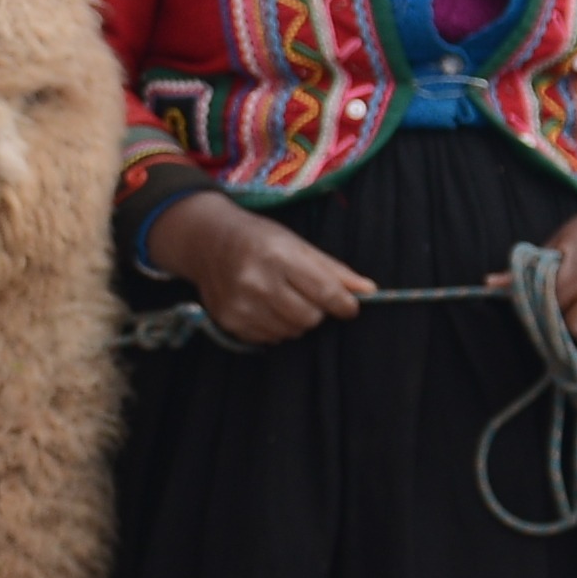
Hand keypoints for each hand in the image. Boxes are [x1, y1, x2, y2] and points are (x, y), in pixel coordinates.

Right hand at [143, 192, 371, 347]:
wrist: (206, 242)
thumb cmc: (259, 239)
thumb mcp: (298, 244)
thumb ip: (333, 270)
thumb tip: (370, 291)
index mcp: (278, 256)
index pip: (325, 292)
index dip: (344, 304)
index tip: (349, 306)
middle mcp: (257, 282)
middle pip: (310, 317)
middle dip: (317, 310)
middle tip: (306, 295)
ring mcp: (241, 305)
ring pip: (293, 331)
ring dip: (296, 319)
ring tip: (283, 298)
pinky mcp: (230, 322)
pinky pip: (271, 338)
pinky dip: (276, 327)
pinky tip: (265, 306)